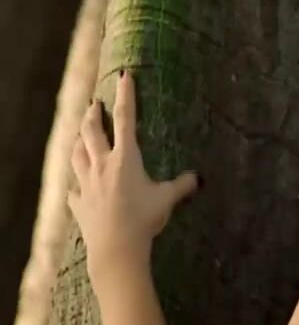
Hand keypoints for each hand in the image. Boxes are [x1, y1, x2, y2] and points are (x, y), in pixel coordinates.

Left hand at [68, 70, 198, 280]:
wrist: (116, 247)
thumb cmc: (143, 219)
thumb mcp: (167, 200)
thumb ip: (182, 186)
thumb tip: (199, 178)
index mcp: (126, 158)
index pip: (127, 120)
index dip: (126, 96)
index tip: (124, 77)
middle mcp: (102, 164)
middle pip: (92, 132)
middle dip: (94, 115)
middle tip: (95, 104)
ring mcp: (86, 182)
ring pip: (76, 153)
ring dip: (78, 140)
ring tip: (80, 134)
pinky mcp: (78, 202)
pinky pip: (73, 187)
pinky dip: (75, 182)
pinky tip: (76, 184)